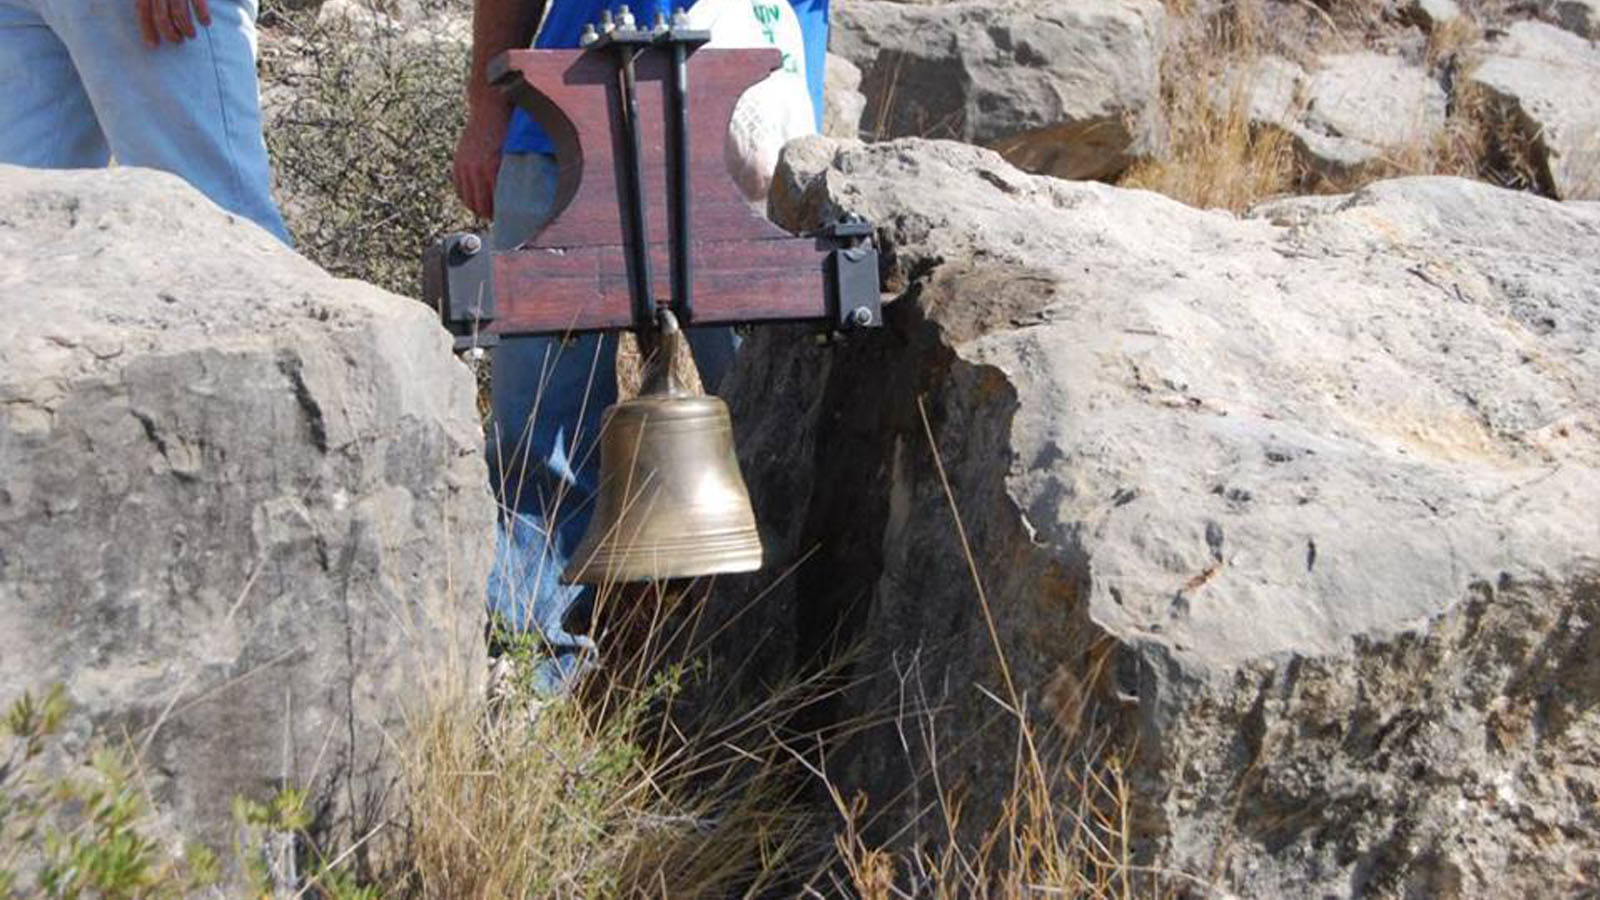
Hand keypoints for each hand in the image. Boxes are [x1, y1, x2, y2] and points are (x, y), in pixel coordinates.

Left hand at [136, 0, 210, 46]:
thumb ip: (151, 3)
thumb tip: (151, 23)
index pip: (141, 10)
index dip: (146, 29)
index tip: (153, 46)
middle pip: (160, 15)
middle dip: (169, 33)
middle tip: (177, 41)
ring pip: (178, 12)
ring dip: (186, 28)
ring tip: (191, 36)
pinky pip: (197, 1)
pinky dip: (202, 14)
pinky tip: (205, 23)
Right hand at [454, 101, 511, 219]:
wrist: (489, 108)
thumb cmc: (509, 129)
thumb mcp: (517, 153)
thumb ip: (518, 174)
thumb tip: (524, 196)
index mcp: (494, 168)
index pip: (498, 204)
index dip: (505, 216)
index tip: (512, 220)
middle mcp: (477, 169)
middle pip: (482, 207)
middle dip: (492, 216)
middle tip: (501, 218)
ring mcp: (465, 166)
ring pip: (469, 201)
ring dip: (478, 208)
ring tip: (488, 210)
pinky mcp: (458, 163)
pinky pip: (459, 189)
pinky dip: (467, 198)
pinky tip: (476, 200)